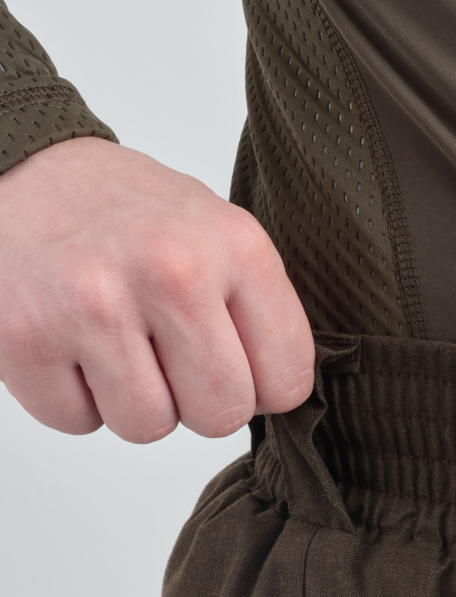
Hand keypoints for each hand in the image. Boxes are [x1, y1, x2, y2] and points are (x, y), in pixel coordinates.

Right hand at [0, 136, 313, 441]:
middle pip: (220, 416)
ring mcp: (95, 306)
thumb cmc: (121, 210)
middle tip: (164, 354)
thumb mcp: (213, 230)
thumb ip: (256, 308)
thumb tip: (279, 392)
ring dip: (130, 400)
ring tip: (112, 340)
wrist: (18, 169)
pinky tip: (68, 342)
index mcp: (235, 246)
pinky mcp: (27, 337)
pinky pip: (76, 421)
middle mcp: (172, 272)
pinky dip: (71, 397)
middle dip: (194, 401)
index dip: (258, 387)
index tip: (232, 363)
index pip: (287, 379)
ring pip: (148, 427)